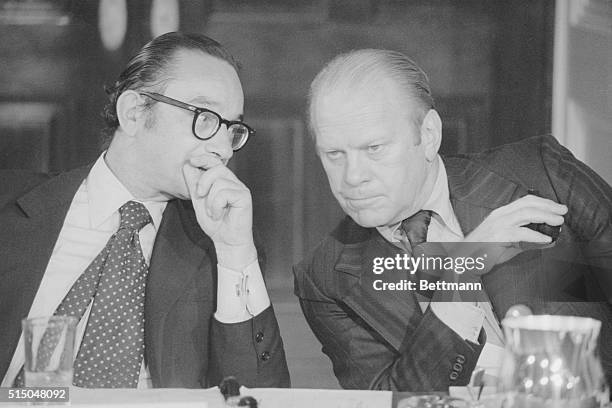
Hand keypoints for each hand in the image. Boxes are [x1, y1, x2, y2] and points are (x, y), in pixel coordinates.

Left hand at [182, 156, 256, 269]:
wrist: (226, 241)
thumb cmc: (216, 223)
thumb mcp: (199, 201)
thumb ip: (194, 184)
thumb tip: (187, 165)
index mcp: (224, 181)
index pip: (215, 162)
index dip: (204, 158)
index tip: (192, 161)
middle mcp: (234, 182)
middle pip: (217, 168)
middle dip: (203, 181)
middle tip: (200, 196)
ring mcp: (241, 189)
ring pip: (219, 182)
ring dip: (210, 200)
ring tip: (213, 212)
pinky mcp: (244, 197)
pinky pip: (224, 193)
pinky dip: (216, 206)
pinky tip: (218, 214)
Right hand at [448, 195, 567, 273]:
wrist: (463, 259)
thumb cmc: (485, 251)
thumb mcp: (510, 243)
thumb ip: (528, 241)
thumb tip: (550, 241)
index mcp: (502, 213)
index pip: (525, 201)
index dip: (544, 202)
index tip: (557, 207)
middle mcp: (500, 215)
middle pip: (528, 204)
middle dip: (548, 206)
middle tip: (563, 211)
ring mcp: (498, 224)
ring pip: (526, 214)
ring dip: (545, 216)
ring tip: (558, 222)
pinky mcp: (498, 236)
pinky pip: (521, 233)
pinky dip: (536, 236)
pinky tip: (546, 239)